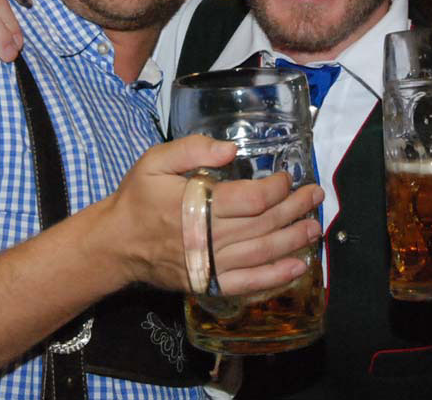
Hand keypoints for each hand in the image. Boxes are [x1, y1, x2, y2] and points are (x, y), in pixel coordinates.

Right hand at [99, 135, 322, 295]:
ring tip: (314, 227)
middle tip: (315, 196)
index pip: (250, 200)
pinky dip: (275, 277)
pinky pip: (248, 283)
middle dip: (294, 209)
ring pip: (261, 253)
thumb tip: (231, 149)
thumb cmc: (138, 198)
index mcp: (196, 204)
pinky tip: (297, 267)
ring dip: (293, 240)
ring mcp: (209, 264)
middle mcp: (207, 237)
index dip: (276, 189)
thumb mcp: (154, 161)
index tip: (287, 178)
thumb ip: (191, 148)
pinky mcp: (207, 282)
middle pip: (263, 225)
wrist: (116, 243)